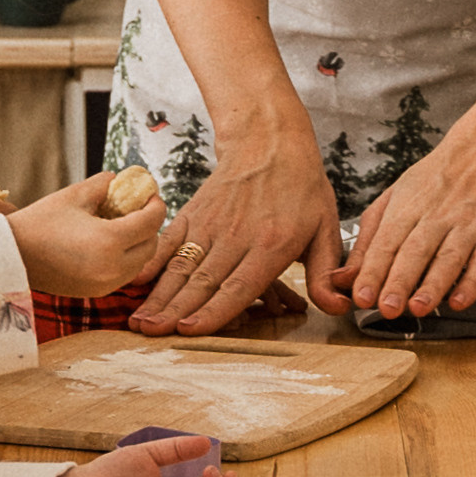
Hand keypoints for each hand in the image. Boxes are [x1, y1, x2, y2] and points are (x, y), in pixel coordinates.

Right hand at [10, 172, 165, 297]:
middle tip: (138, 208)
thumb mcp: (75, 195)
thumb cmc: (39, 222)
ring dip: (139, 243)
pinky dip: (125, 259)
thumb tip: (123, 179)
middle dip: (150, 225)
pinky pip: (124, 274)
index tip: (150, 193)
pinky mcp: (96, 292)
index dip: (156, 204)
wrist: (10, 256)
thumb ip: (105, 185)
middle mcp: (113, 267)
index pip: (151, 221)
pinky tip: (109, 243)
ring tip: (123, 225)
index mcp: (110, 241)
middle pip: (152, 244)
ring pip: (140, 262)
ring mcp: (105, 284)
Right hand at [136, 119, 345, 331]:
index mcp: (270, 244)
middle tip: (151, 336)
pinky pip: (169, 241)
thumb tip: (340, 307)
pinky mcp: (193, 214)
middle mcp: (236, 236)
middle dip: (175, 312)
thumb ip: (327, 272)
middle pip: (202, 281)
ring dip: (159, 296)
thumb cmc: (301, 188)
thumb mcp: (327, 228)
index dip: (212, 311)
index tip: (189, 331)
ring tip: (140, 321)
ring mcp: (210, 224)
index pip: (238, 285)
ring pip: (181, 266)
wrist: (270, 140)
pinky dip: (151, 262)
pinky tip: (135, 282)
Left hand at [339, 118, 475, 321]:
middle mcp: (438, 215)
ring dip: (433, 285)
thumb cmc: (436, 180)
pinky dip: (472, 282)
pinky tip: (459, 300)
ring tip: (418, 309)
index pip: (386, 243)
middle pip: (416, 251)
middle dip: (400, 281)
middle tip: (386, 308)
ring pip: (449, 257)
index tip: (361, 297)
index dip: (373, 271)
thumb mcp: (394, 199)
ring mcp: (470, 224)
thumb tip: (343, 277)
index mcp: (408, 207)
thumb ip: (369, 241)